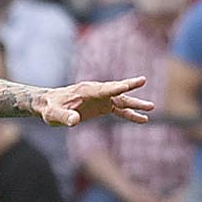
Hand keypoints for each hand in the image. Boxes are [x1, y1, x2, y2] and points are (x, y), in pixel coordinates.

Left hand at [38, 76, 152, 127]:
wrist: (49, 105)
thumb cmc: (50, 108)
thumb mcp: (53, 114)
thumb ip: (64, 117)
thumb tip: (74, 121)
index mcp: (86, 90)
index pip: (102, 89)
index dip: (114, 88)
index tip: (126, 86)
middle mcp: (97, 92)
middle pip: (115, 89)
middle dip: (129, 86)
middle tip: (142, 80)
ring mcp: (102, 99)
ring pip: (122, 100)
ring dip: (135, 104)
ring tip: (151, 107)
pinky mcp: (103, 106)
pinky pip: (120, 110)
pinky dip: (130, 114)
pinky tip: (143, 119)